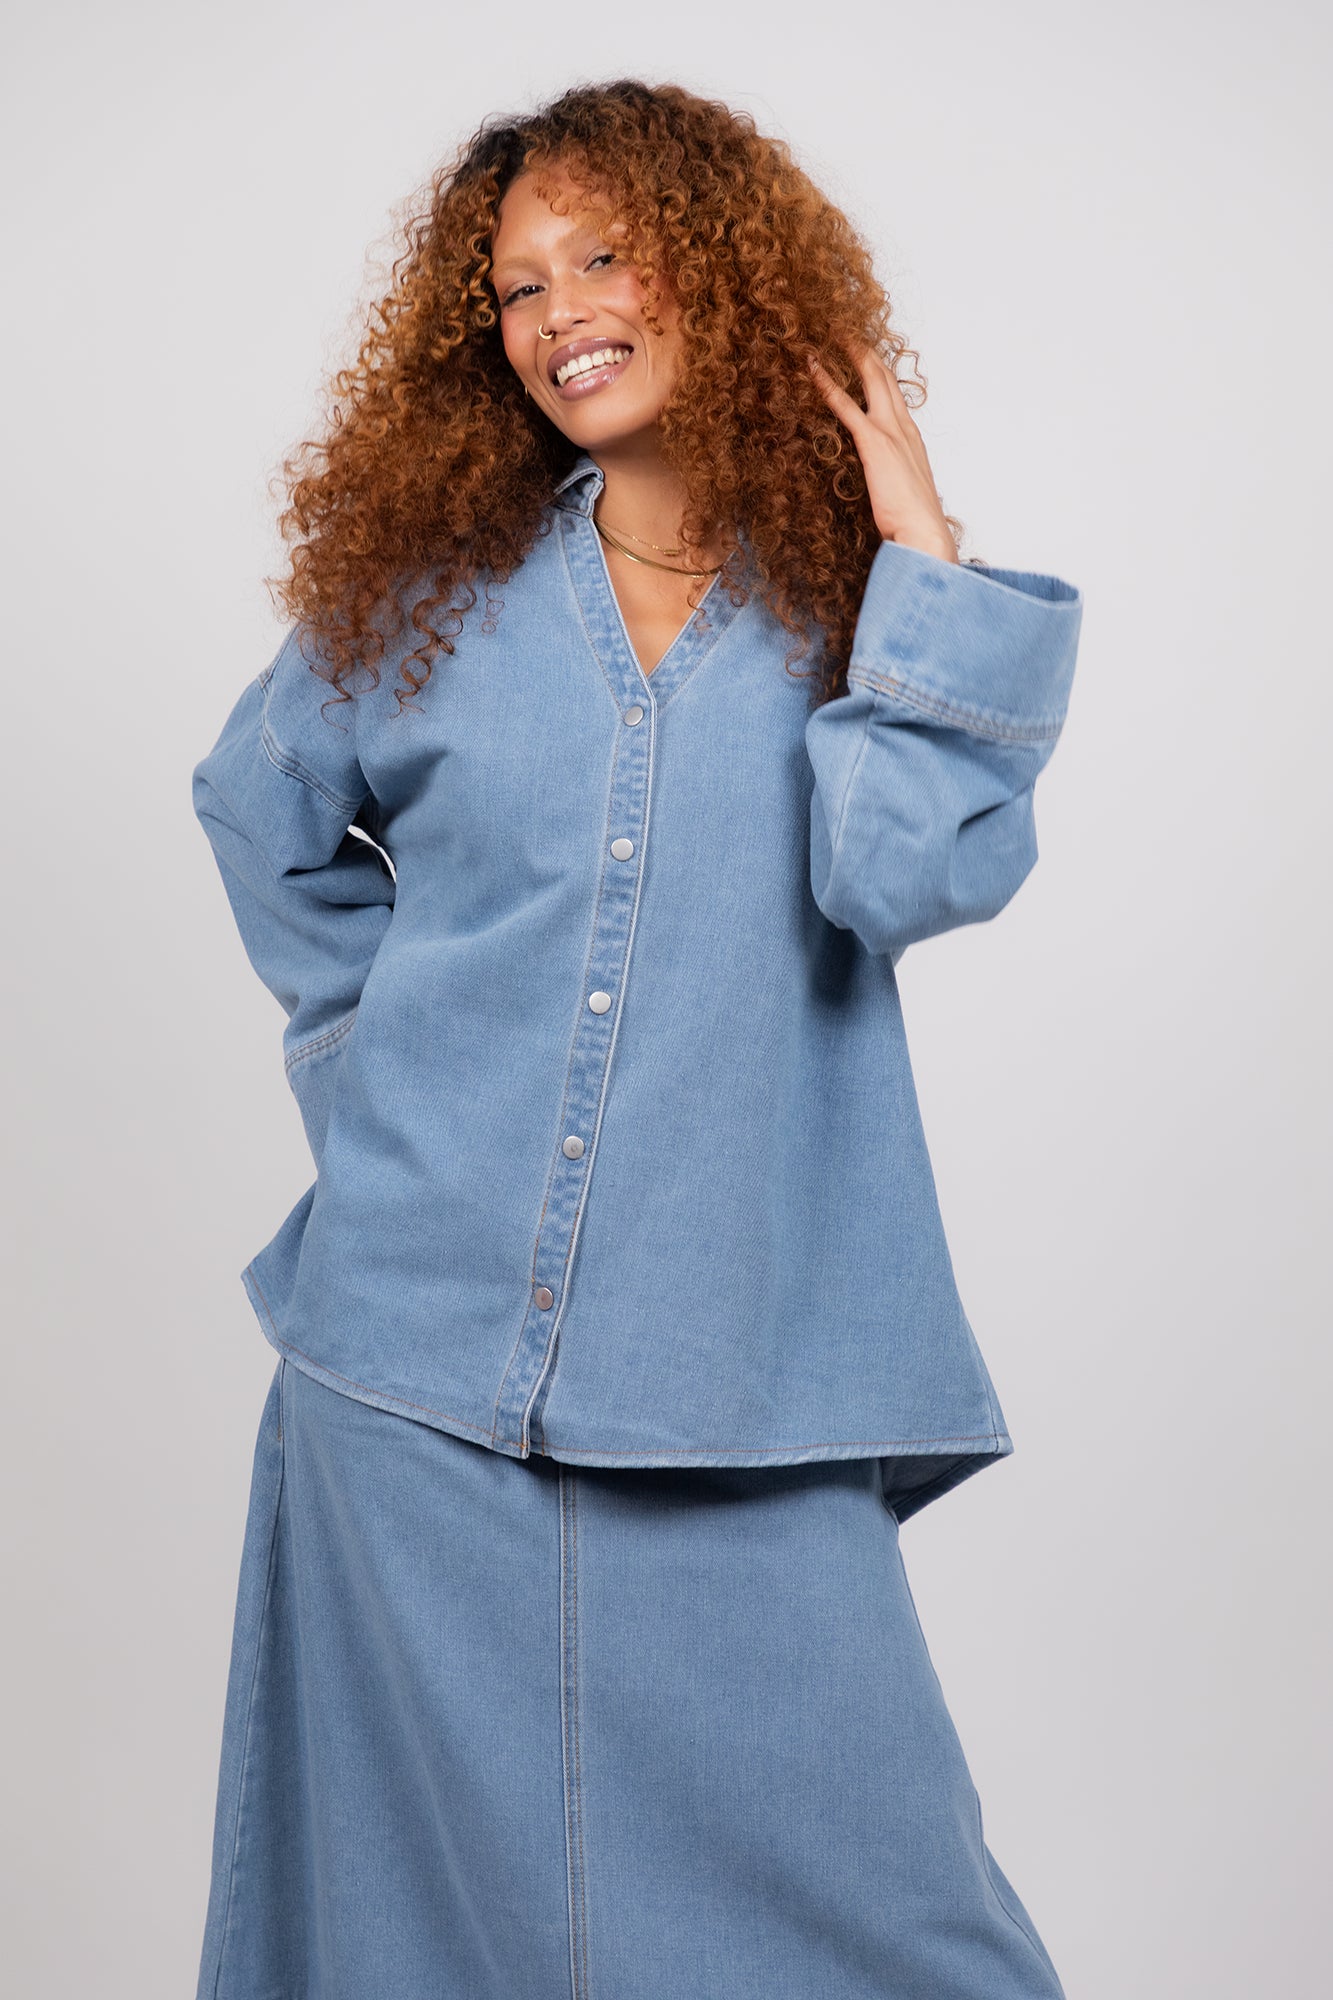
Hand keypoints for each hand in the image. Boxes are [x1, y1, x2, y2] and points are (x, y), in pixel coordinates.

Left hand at [807, 339, 958, 562]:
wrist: (924, 535)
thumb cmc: (914, 523)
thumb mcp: (904, 494)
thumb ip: (893, 479)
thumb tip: (884, 484)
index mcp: (911, 438)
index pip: (895, 395)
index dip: (880, 371)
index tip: (867, 355)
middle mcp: (904, 427)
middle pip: (885, 376)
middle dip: (867, 350)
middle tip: (848, 329)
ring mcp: (890, 432)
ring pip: (870, 378)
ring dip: (852, 352)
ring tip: (834, 332)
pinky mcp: (873, 442)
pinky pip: (845, 405)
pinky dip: (827, 383)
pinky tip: (812, 367)